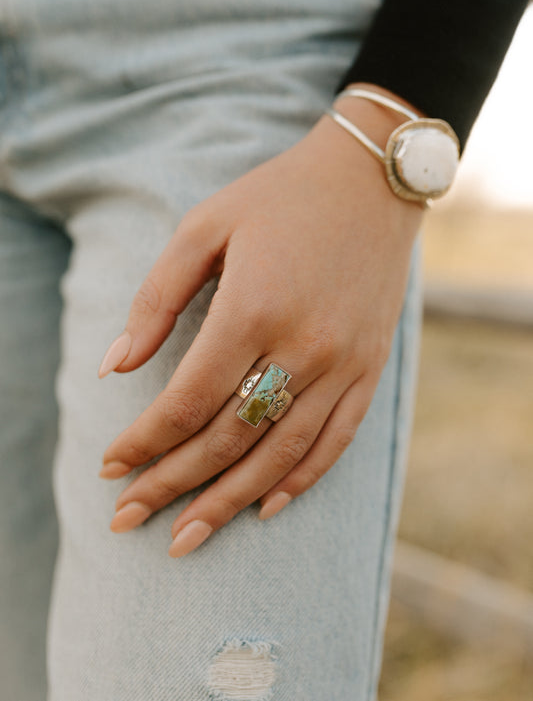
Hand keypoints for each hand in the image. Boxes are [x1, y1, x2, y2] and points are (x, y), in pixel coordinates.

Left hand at [97, 83, 424, 557]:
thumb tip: (114, 368)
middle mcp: (302, 346)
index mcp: (253, 308)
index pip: (188, 400)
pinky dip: (300, 480)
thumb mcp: (204, 228)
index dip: (145, 441)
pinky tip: (266, 507)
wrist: (369, 181)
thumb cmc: (277, 196)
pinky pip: (336, 440)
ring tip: (187, 537)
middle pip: (228, 438)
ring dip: (228, 501)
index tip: (111, 467)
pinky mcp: (371, 367)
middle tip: (129, 519)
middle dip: (172, 484)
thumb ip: (156, 299)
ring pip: (281, 453)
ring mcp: (344, 362)